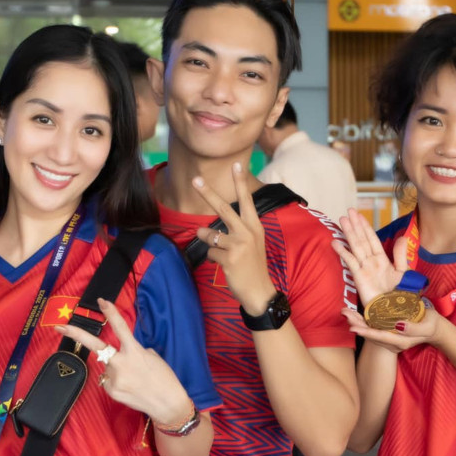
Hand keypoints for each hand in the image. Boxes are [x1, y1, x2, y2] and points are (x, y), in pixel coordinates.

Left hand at [57, 298, 193, 426]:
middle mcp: (121, 363)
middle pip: (95, 345)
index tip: (101, 301)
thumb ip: (134, 351)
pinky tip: (129, 387)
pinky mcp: (111, 390)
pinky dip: (117, 381)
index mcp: (134, 351)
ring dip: (115, 369)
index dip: (111, 312)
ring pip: (107, 367)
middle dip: (76, 334)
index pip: (120, 327)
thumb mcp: (152, 357)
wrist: (166, 403)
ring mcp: (114, 378)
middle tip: (59, 327)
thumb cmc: (163, 378)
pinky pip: (108, 380)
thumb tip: (121, 354)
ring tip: (133, 379)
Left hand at [192, 162, 275, 314]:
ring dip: (208, 241)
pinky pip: (210, 253)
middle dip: (207, 193)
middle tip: (195, 179)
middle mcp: (248, 232)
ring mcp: (239, 245)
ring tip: (221, 252)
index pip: (247, 200)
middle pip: (223, 208)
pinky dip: (214, 259)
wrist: (260, 292)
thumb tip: (207, 228)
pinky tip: (226, 266)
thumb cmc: (254, 266)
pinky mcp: (230, 258)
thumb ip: (236, 230)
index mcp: (255, 226)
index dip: (241, 182)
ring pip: (209, 235)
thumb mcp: (252, 243)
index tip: (236, 164)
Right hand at [334, 208, 405, 307]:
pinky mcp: (359, 278)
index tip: (358, 215)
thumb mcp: (403, 273)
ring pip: (356, 247)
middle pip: (362, 240)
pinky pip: (351, 262)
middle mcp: (371, 262)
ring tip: (341, 220)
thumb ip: (400, 255)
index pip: (372, 239)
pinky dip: (343, 252)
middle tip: (347, 211)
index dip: (365, 226)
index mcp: (382, 260)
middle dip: (355, 226)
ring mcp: (364, 269)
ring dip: (349, 234)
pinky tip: (336, 243)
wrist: (394, 313)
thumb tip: (402, 237)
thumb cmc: (398, 296)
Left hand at [342, 299, 446, 354]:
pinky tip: (354, 315)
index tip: (354, 328)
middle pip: (371, 335)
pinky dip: (362, 322)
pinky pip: (373, 330)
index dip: (367, 332)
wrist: (434, 330)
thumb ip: (414, 329)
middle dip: (357, 325)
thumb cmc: (432, 325)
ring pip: (370, 333)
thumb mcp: (428, 326)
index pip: (381, 337)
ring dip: (357, 322)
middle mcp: (393, 344)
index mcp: (401, 342)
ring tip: (345, 312)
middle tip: (345, 313)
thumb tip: (398, 325)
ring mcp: (389, 340)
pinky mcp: (388, 335)